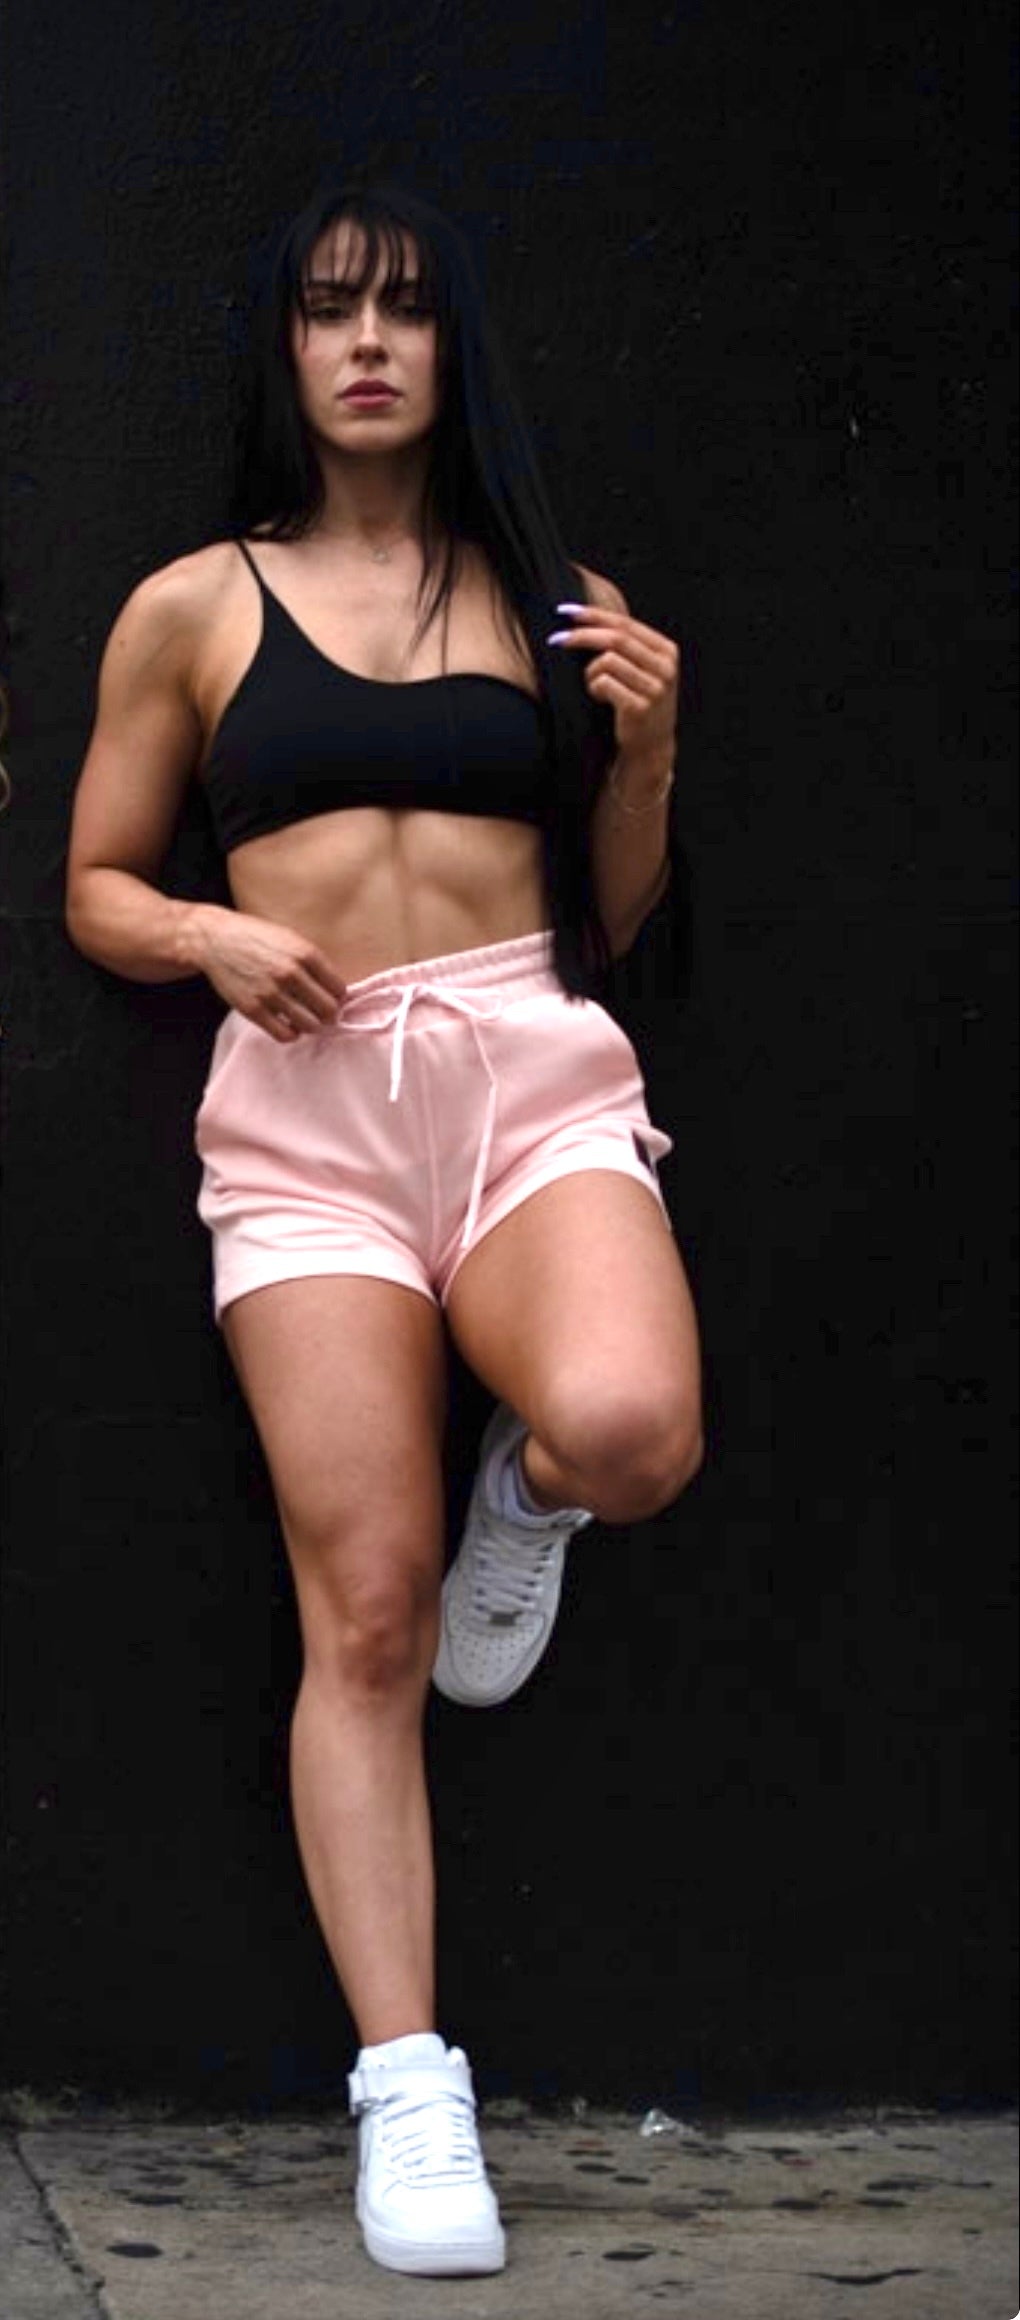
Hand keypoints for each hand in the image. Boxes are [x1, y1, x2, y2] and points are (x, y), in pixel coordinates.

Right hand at [189, 905, 346, 1041]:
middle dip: (328, 1014)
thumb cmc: (256, 938)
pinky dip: (291, 1034)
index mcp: (305, 953)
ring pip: (310, 1025)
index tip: (330, 998)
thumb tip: (335, 990)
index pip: (338, 988)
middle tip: (321, 1013)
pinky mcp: (253, 1009)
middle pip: (328, 1010)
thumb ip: (312, 961)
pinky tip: (288, 1025)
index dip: (337, 997)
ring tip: (305, 1019)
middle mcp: (291, 973)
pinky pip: (284, 1034)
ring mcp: (271, 993)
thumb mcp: (290, 938)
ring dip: (311, 1026)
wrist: (216, 939)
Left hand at [547, 601, 678, 766]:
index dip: (594, 615)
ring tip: (594, 686)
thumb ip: (625, 645)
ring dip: (590, 672)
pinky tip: (599, 698)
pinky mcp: (640, 708)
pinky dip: (594, 688)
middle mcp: (665, 667)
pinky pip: (603, 683)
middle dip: (582, 635)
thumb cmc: (637, 702)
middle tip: (557, 639)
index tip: (565, 612)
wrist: (650, 747)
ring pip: (607, 661)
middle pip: (616, 639)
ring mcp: (655, 688)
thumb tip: (581, 618)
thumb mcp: (641, 669)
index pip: (625, 624)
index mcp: (666, 650)